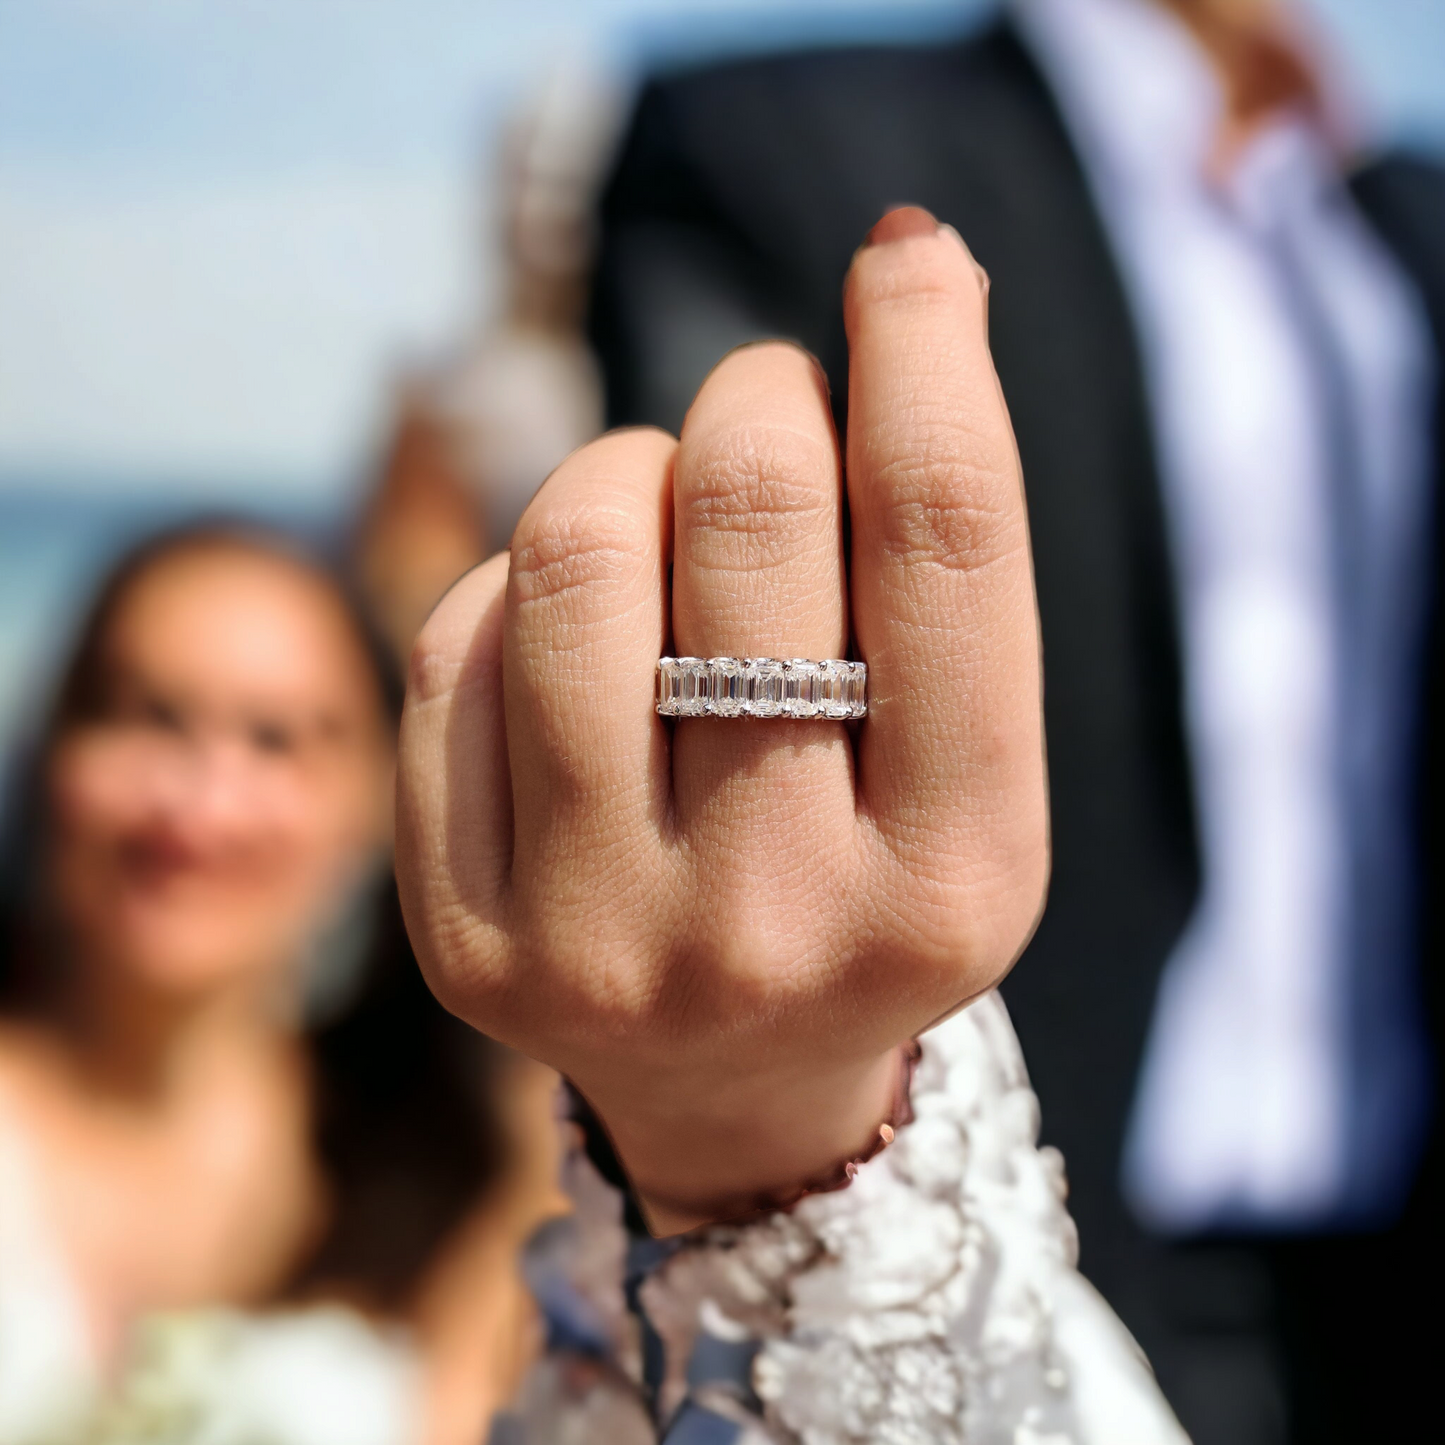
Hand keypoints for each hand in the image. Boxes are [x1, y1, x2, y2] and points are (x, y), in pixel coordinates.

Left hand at [397, 208, 1047, 1233]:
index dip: (926, 355)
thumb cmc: (867, 875)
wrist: (732, 1081)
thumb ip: (940, 569)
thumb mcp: (963, 768)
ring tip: (663, 513)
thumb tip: (891, 288)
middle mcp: (774, 924)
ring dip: (623, 468)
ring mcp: (598, 942)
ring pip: (575, 547)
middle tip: (769, 409)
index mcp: (952, 878)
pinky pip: (459, 638)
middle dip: (759, 400)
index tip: (905, 254)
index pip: (943, 542)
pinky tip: (577, 638)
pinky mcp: (462, 939)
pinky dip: (522, 585)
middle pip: (746, 511)